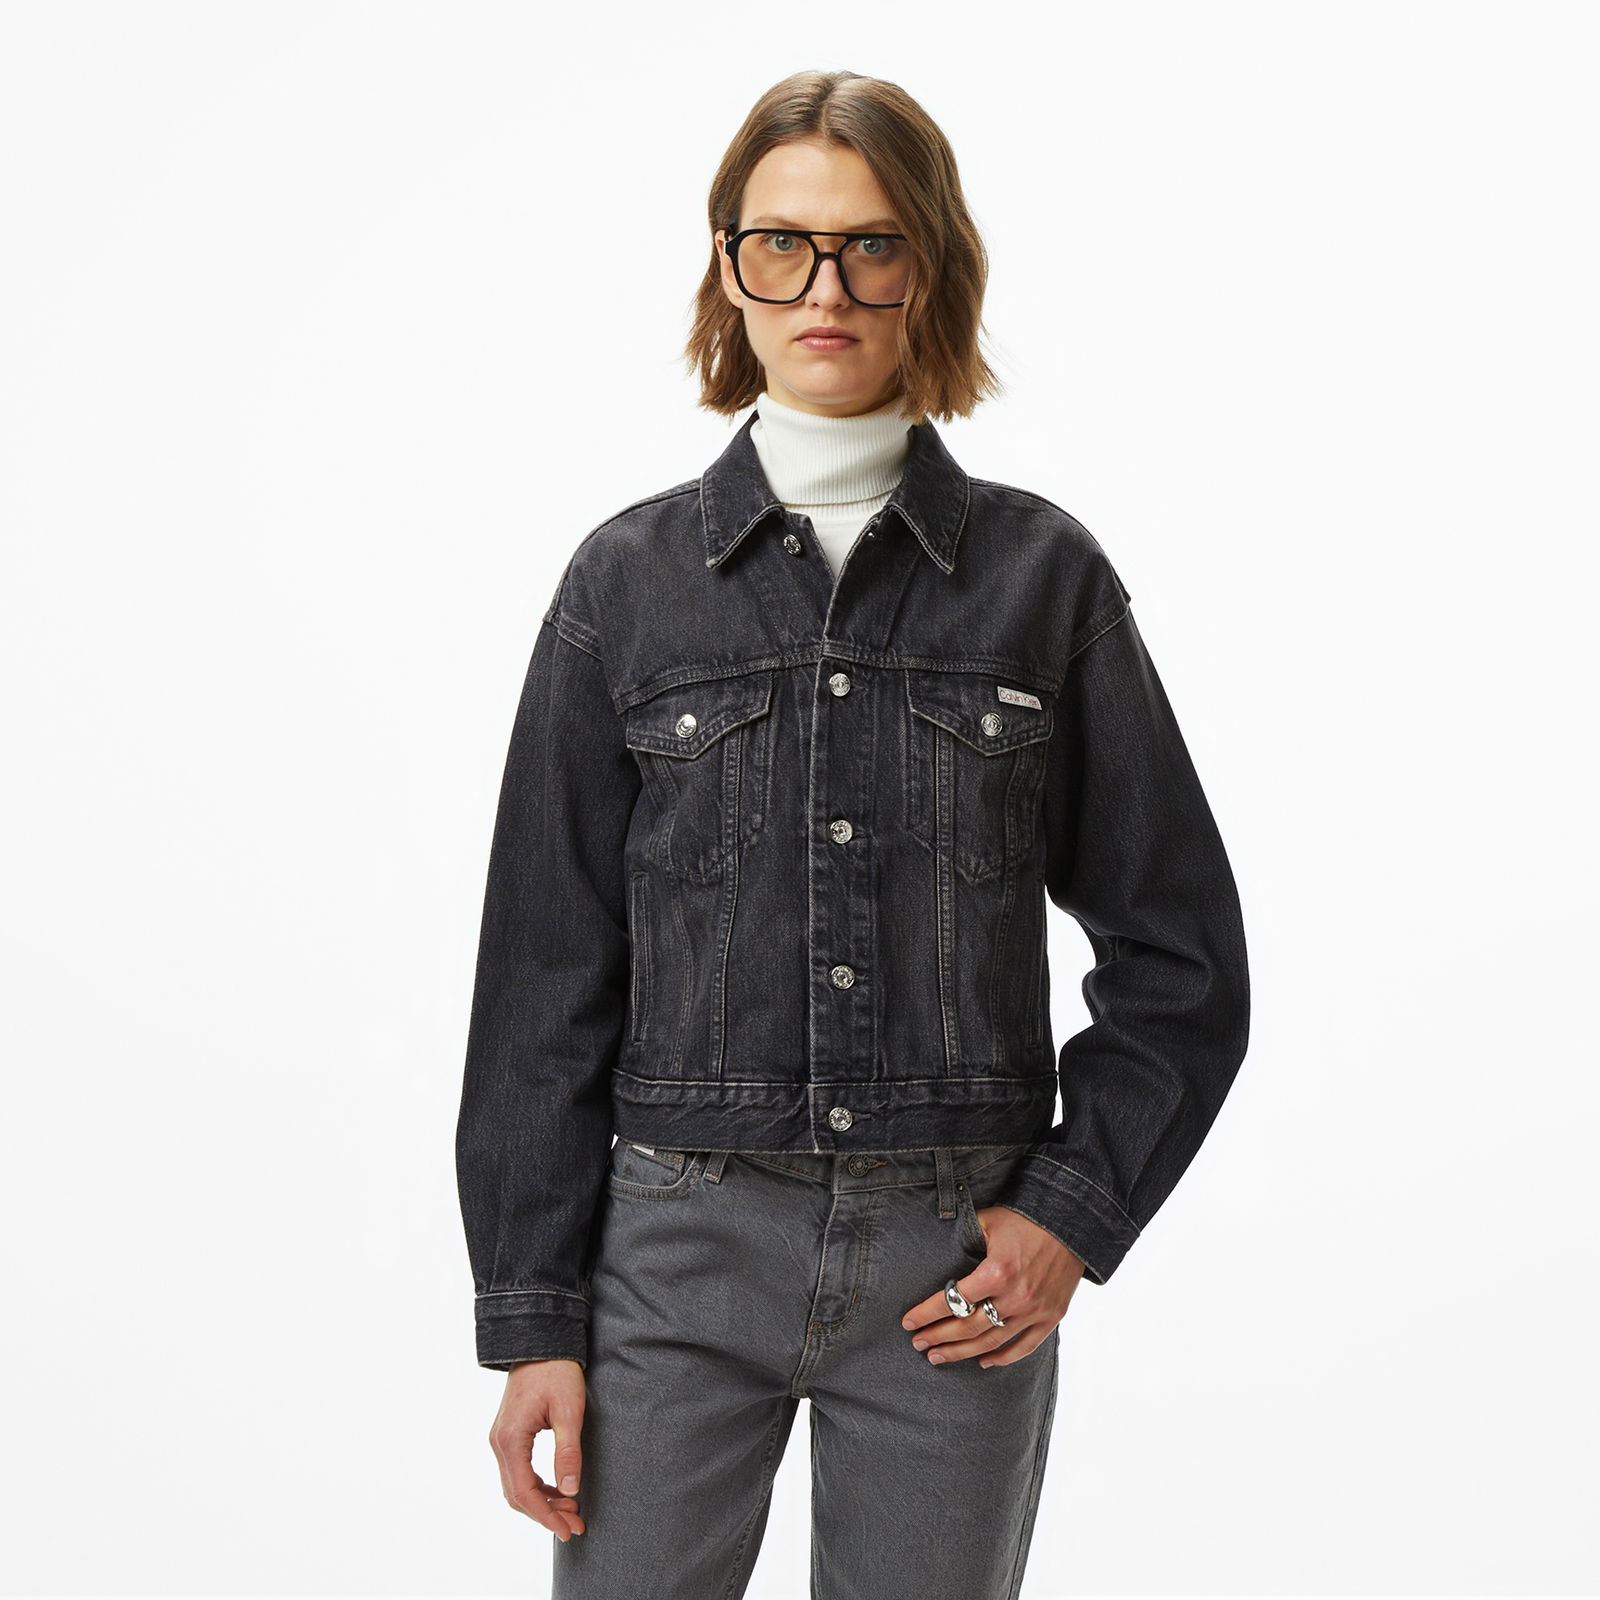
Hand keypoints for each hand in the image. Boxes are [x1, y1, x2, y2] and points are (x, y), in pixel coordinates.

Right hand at [488, 1357, 587, 1539]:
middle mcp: (499, 1442)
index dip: (546, 1516)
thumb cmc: (557, 1371)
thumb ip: (568, 1451)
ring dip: (542, 1502)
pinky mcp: (509, 1434)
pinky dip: (537, 1486)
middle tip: (575, 1526)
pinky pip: (518, 1471)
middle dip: (546, 1513)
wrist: (541, 1341)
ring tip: (571, 1511)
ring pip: (516, 1485)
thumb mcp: (569, 1410)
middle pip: (517, 1495)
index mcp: (511, 1439)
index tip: (568, 1530)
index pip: (524, 1493)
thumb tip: (570, 1491)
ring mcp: (501, 1439)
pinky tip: (558, 1490)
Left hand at [901, 1205, 1085, 1366]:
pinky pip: (1024, 1347)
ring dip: (961, 1352)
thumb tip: (934, 1251)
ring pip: (991, 1342)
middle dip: (938, 1337)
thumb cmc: (1024, 1219)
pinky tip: (982, 1361)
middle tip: (918, 1344)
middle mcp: (1016, 1296)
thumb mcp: (988, 1221)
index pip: (953, 1300)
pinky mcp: (1051, 1317)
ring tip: (938, 1357)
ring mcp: (1035, 1310)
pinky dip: (1002, 1358)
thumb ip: (963, 1239)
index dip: (927, 1314)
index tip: (908, 1323)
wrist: (1071, 1222)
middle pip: (968, 1327)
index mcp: (997, 1271)